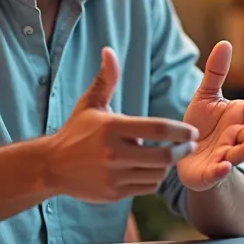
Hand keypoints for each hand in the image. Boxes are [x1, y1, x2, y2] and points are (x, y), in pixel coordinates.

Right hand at [45, 47, 197, 202]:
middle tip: (191, 145)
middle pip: (163, 155)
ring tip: (171, 155)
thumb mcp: (91, 103)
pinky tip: (153, 169)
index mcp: (111, 128)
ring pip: (157, 173)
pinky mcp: (114, 193)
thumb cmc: (75, 131)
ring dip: (168, 165)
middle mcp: (113, 153)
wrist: (51, 165)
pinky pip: (146, 187)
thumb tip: (109, 50)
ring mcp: (114, 175)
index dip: (180, 130)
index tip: (192, 131)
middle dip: (183, 150)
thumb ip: (107, 78)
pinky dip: (154, 178)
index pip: (157, 128)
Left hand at [178, 41, 243, 192]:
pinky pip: (217, 172)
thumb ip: (216, 72)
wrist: (186, 154)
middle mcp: (236, 136)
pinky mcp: (211, 172)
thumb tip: (225, 43)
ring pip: (239, 153)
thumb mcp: (206, 95)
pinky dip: (222, 170)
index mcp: (239, 116)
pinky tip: (224, 166)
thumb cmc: (202, 124)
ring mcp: (225, 155)